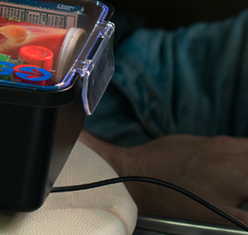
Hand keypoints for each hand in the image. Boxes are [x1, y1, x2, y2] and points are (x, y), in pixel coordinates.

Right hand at [79, 130, 247, 224]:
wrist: (128, 177)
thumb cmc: (157, 160)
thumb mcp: (193, 143)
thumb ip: (223, 149)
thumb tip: (242, 154)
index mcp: (224, 148)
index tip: (245, 162)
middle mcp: (229, 168)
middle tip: (239, 179)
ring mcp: (226, 193)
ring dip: (247, 188)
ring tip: (236, 192)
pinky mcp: (219, 216)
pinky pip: (247, 220)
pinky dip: (246, 216)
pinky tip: (239, 212)